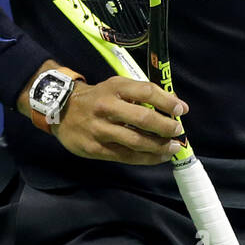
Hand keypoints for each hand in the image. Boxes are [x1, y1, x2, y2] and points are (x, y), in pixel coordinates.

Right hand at [25, 67, 189, 164]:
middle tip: (178, 131)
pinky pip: (126, 156)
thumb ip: (140, 94)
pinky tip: (158, 157)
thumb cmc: (99, 97)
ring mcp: (100, 130)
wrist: (62, 111)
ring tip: (172, 148)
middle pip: (143, 118)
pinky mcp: (96, 149)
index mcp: (115, 88)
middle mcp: (107, 107)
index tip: (182, 109)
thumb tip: (173, 105)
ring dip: (159, 146)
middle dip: (166, 127)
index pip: (146, 92)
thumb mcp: (116, 86)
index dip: (167, 101)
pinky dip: (146, 158)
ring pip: (136, 141)